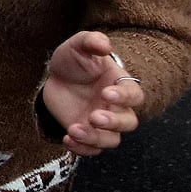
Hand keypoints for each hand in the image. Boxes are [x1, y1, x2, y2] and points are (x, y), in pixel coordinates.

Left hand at [42, 31, 143, 156]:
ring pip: (111, 140)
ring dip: (95, 139)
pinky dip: (82, 149)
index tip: (106, 93)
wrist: (56, 76)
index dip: (124, 97)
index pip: (134, 96)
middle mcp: (116, 108)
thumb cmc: (75, 60)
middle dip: (113, 123)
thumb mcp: (79, 45)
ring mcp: (102, 124)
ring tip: (75, 129)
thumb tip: (104, 45)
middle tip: (94, 116)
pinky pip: (91, 149)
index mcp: (120, 86)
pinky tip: (67, 139)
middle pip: (128, 123)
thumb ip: (91, 41)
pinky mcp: (87, 133)